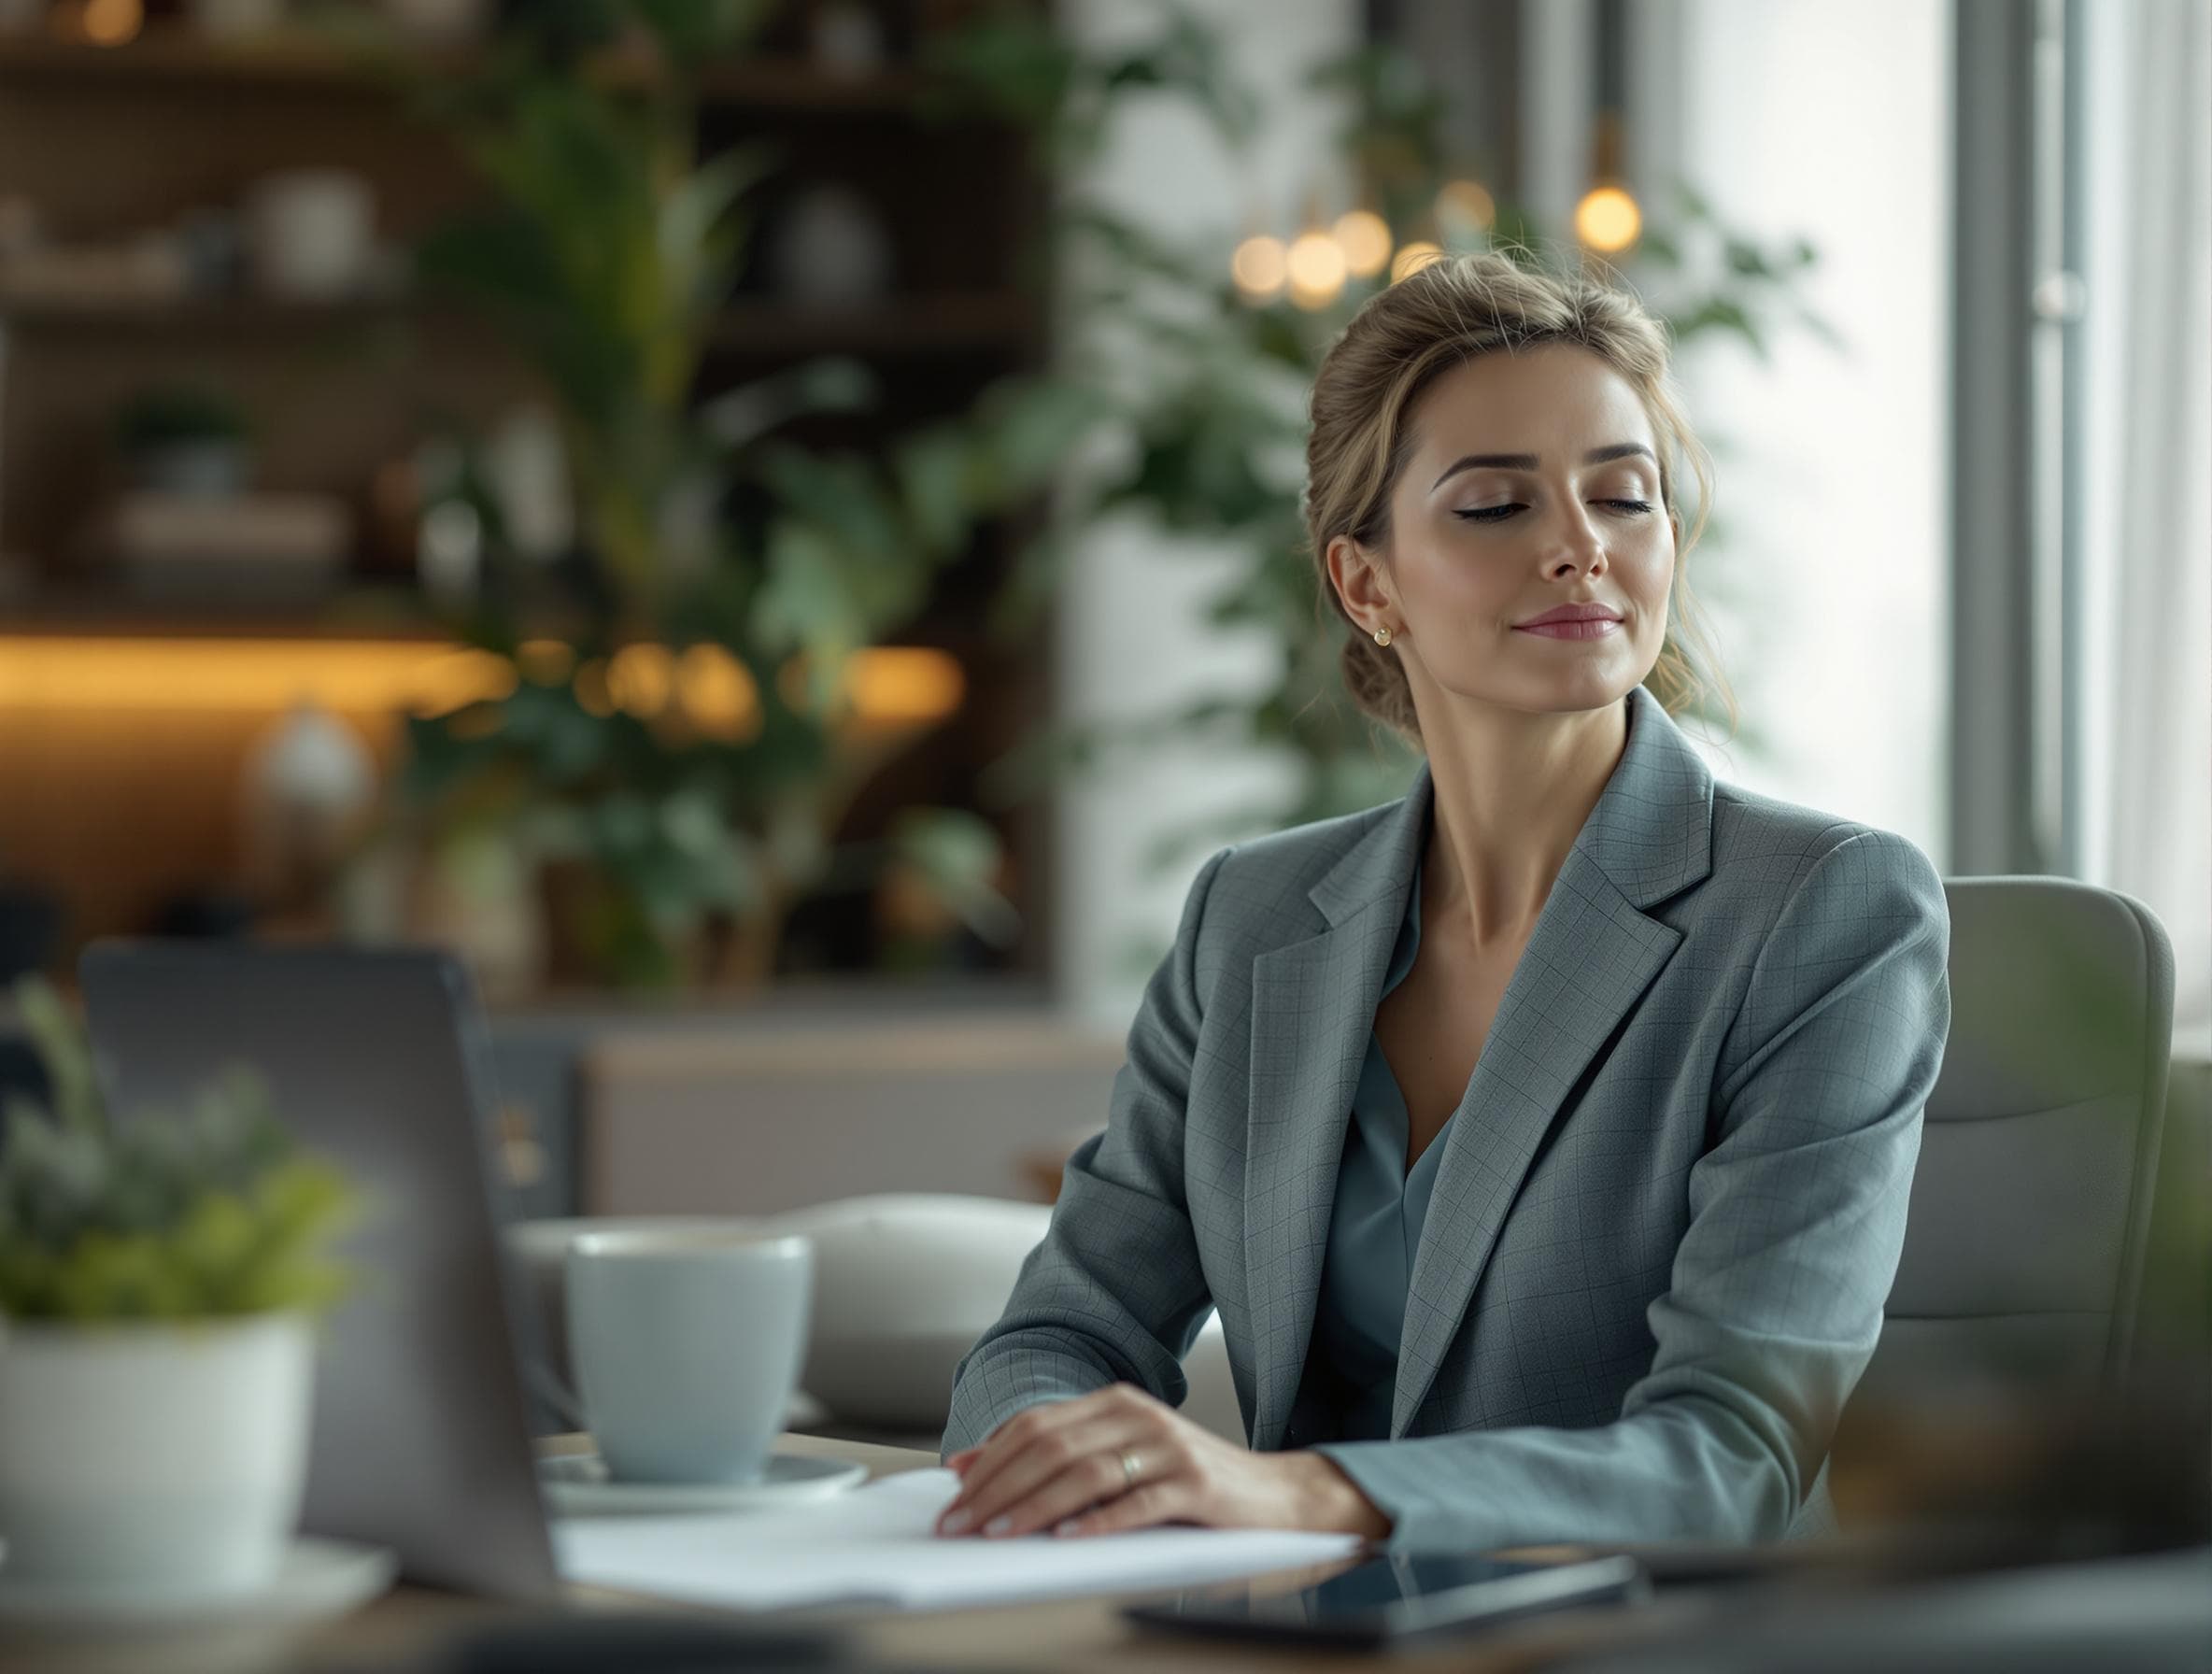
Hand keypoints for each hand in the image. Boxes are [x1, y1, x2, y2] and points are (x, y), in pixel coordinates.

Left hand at [932, 1383, 1389, 1541]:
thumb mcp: (1116, 1460)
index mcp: (1113, 1402)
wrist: (1274, 1496)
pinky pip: (1139, 1502)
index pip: (1035, 1427)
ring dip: (1035, 1506)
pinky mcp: (1197, 1483)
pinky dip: (1099, 1522)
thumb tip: (971, 1466)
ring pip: (1087, 1472)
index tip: (950, 1498)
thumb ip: (1055, 1457)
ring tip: (1000, 1534)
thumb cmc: (1186, 1483)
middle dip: (997, 1488)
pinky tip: (1068, 1538)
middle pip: (1051, 1447)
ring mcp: (1169, 1446)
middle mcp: (1138, 1415)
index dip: (988, 1461)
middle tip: (960, 1524)